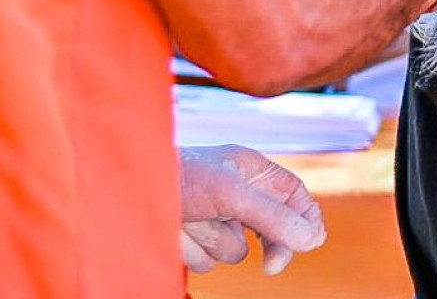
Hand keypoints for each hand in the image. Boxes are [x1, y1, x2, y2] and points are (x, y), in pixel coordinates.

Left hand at [179, 144, 325, 274]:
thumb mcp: (230, 193)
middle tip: (271, 266)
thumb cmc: (178, 177)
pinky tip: (177, 232)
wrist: (124, 194)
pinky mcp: (196, 243)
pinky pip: (210, 262)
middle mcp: (236, 195)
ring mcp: (216, 221)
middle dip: (271, 246)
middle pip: (273, 230)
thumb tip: (311, 241)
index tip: (311, 242)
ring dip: (216, 241)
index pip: (293, 195)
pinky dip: (195, 251)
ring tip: (192, 218)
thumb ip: (272, 217)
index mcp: (250, 170)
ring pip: (237, 251)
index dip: (306, 218)